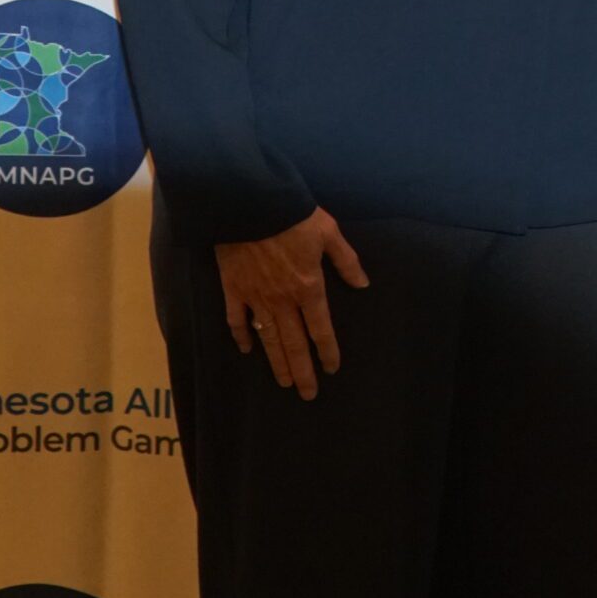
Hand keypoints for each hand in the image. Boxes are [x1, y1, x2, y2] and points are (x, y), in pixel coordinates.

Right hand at [214, 209, 368, 399]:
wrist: (250, 203)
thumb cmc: (293, 215)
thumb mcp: (328, 232)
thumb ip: (346, 260)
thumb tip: (363, 284)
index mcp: (309, 287)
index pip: (321, 328)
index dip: (327, 351)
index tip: (332, 369)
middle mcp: (283, 300)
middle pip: (294, 343)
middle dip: (303, 371)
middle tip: (308, 394)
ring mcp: (256, 297)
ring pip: (268, 338)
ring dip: (277, 362)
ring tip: (284, 382)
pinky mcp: (233, 290)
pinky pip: (236, 320)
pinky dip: (241, 337)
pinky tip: (246, 351)